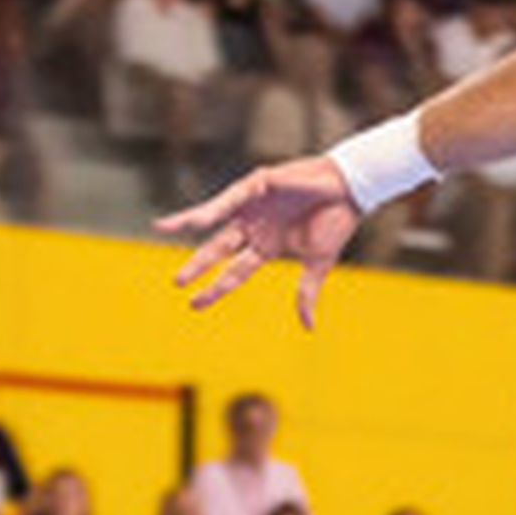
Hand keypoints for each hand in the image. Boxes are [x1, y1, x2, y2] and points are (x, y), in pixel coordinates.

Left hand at [158, 155, 366, 328]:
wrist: (351, 191)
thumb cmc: (337, 222)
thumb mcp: (319, 263)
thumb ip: (307, 293)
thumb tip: (308, 329)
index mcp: (266, 247)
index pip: (235, 273)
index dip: (215, 289)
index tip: (193, 305)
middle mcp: (254, 227)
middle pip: (218, 249)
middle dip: (198, 265)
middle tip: (178, 282)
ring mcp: (252, 206)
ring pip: (213, 218)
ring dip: (188, 222)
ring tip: (163, 228)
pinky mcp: (256, 185)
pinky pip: (230, 198)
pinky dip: (213, 207)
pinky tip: (197, 218)